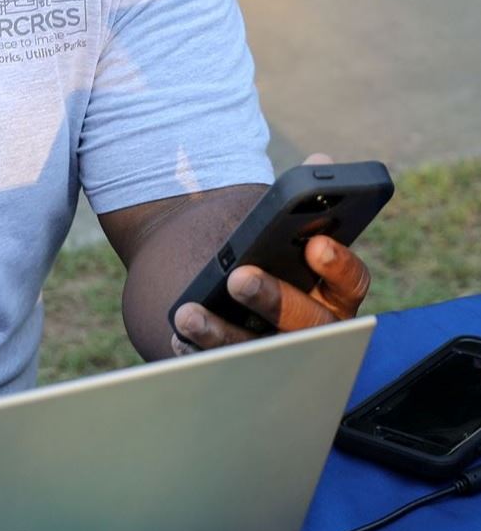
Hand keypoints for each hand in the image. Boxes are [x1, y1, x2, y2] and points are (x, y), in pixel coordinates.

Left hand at [169, 154, 372, 357]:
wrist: (232, 288)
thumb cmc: (267, 253)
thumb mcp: (279, 228)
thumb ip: (296, 202)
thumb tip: (320, 161)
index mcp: (333, 290)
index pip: (351, 282)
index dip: (338, 265)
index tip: (316, 244)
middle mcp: (316, 328)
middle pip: (308, 323)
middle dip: (275, 300)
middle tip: (239, 276)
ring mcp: (281, 355)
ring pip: (261, 353)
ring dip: (223, 333)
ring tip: (189, 313)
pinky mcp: (246, 369)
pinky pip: (227, 368)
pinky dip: (201, 353)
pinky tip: (180, 335)